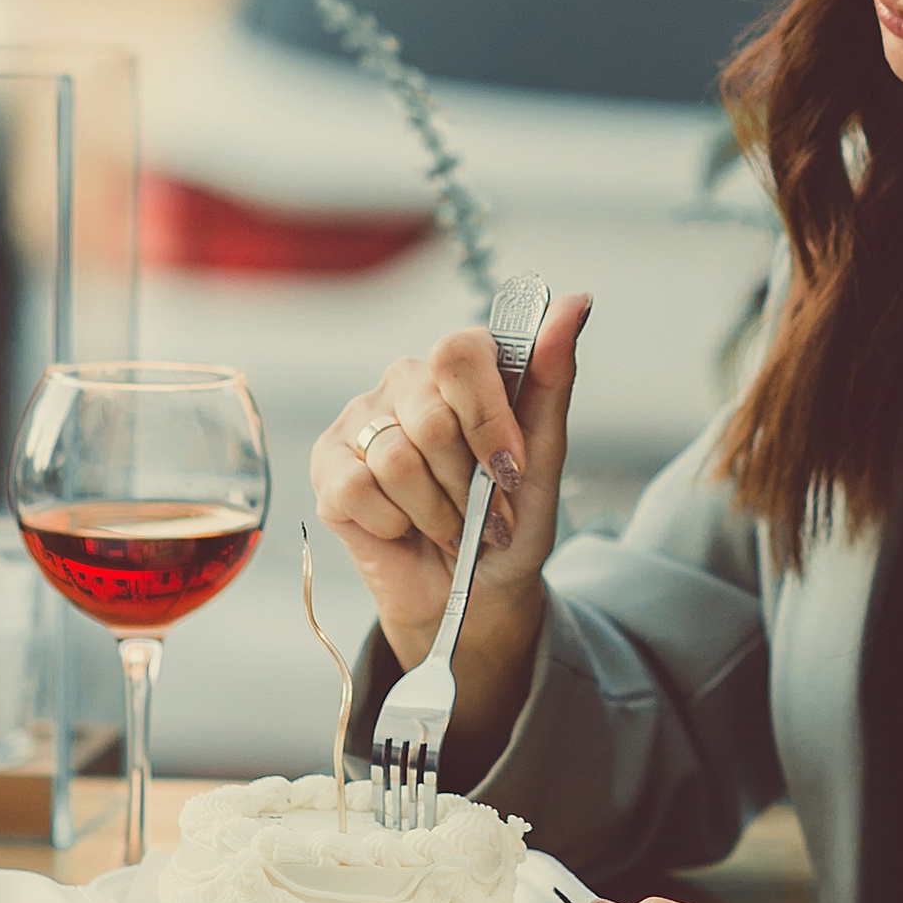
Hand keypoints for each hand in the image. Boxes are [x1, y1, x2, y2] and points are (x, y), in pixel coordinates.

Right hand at [311, 297, 589, 767]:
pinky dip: (395, 525)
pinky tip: (404, 528)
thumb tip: (575, 303)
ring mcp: (360, 421)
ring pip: (396, 459)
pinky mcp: (327, 467)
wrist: (471, 599)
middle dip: (465, 482)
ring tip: (446, 525)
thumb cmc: (509, 524)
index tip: (511, 469)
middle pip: (431, 417)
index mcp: (459, 367)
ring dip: (435, 512)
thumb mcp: (543, 459)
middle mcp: (405, 382)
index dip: (489, 419)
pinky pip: (358, 490)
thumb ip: (552, 377)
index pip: (462, 353)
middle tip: (476, 509)